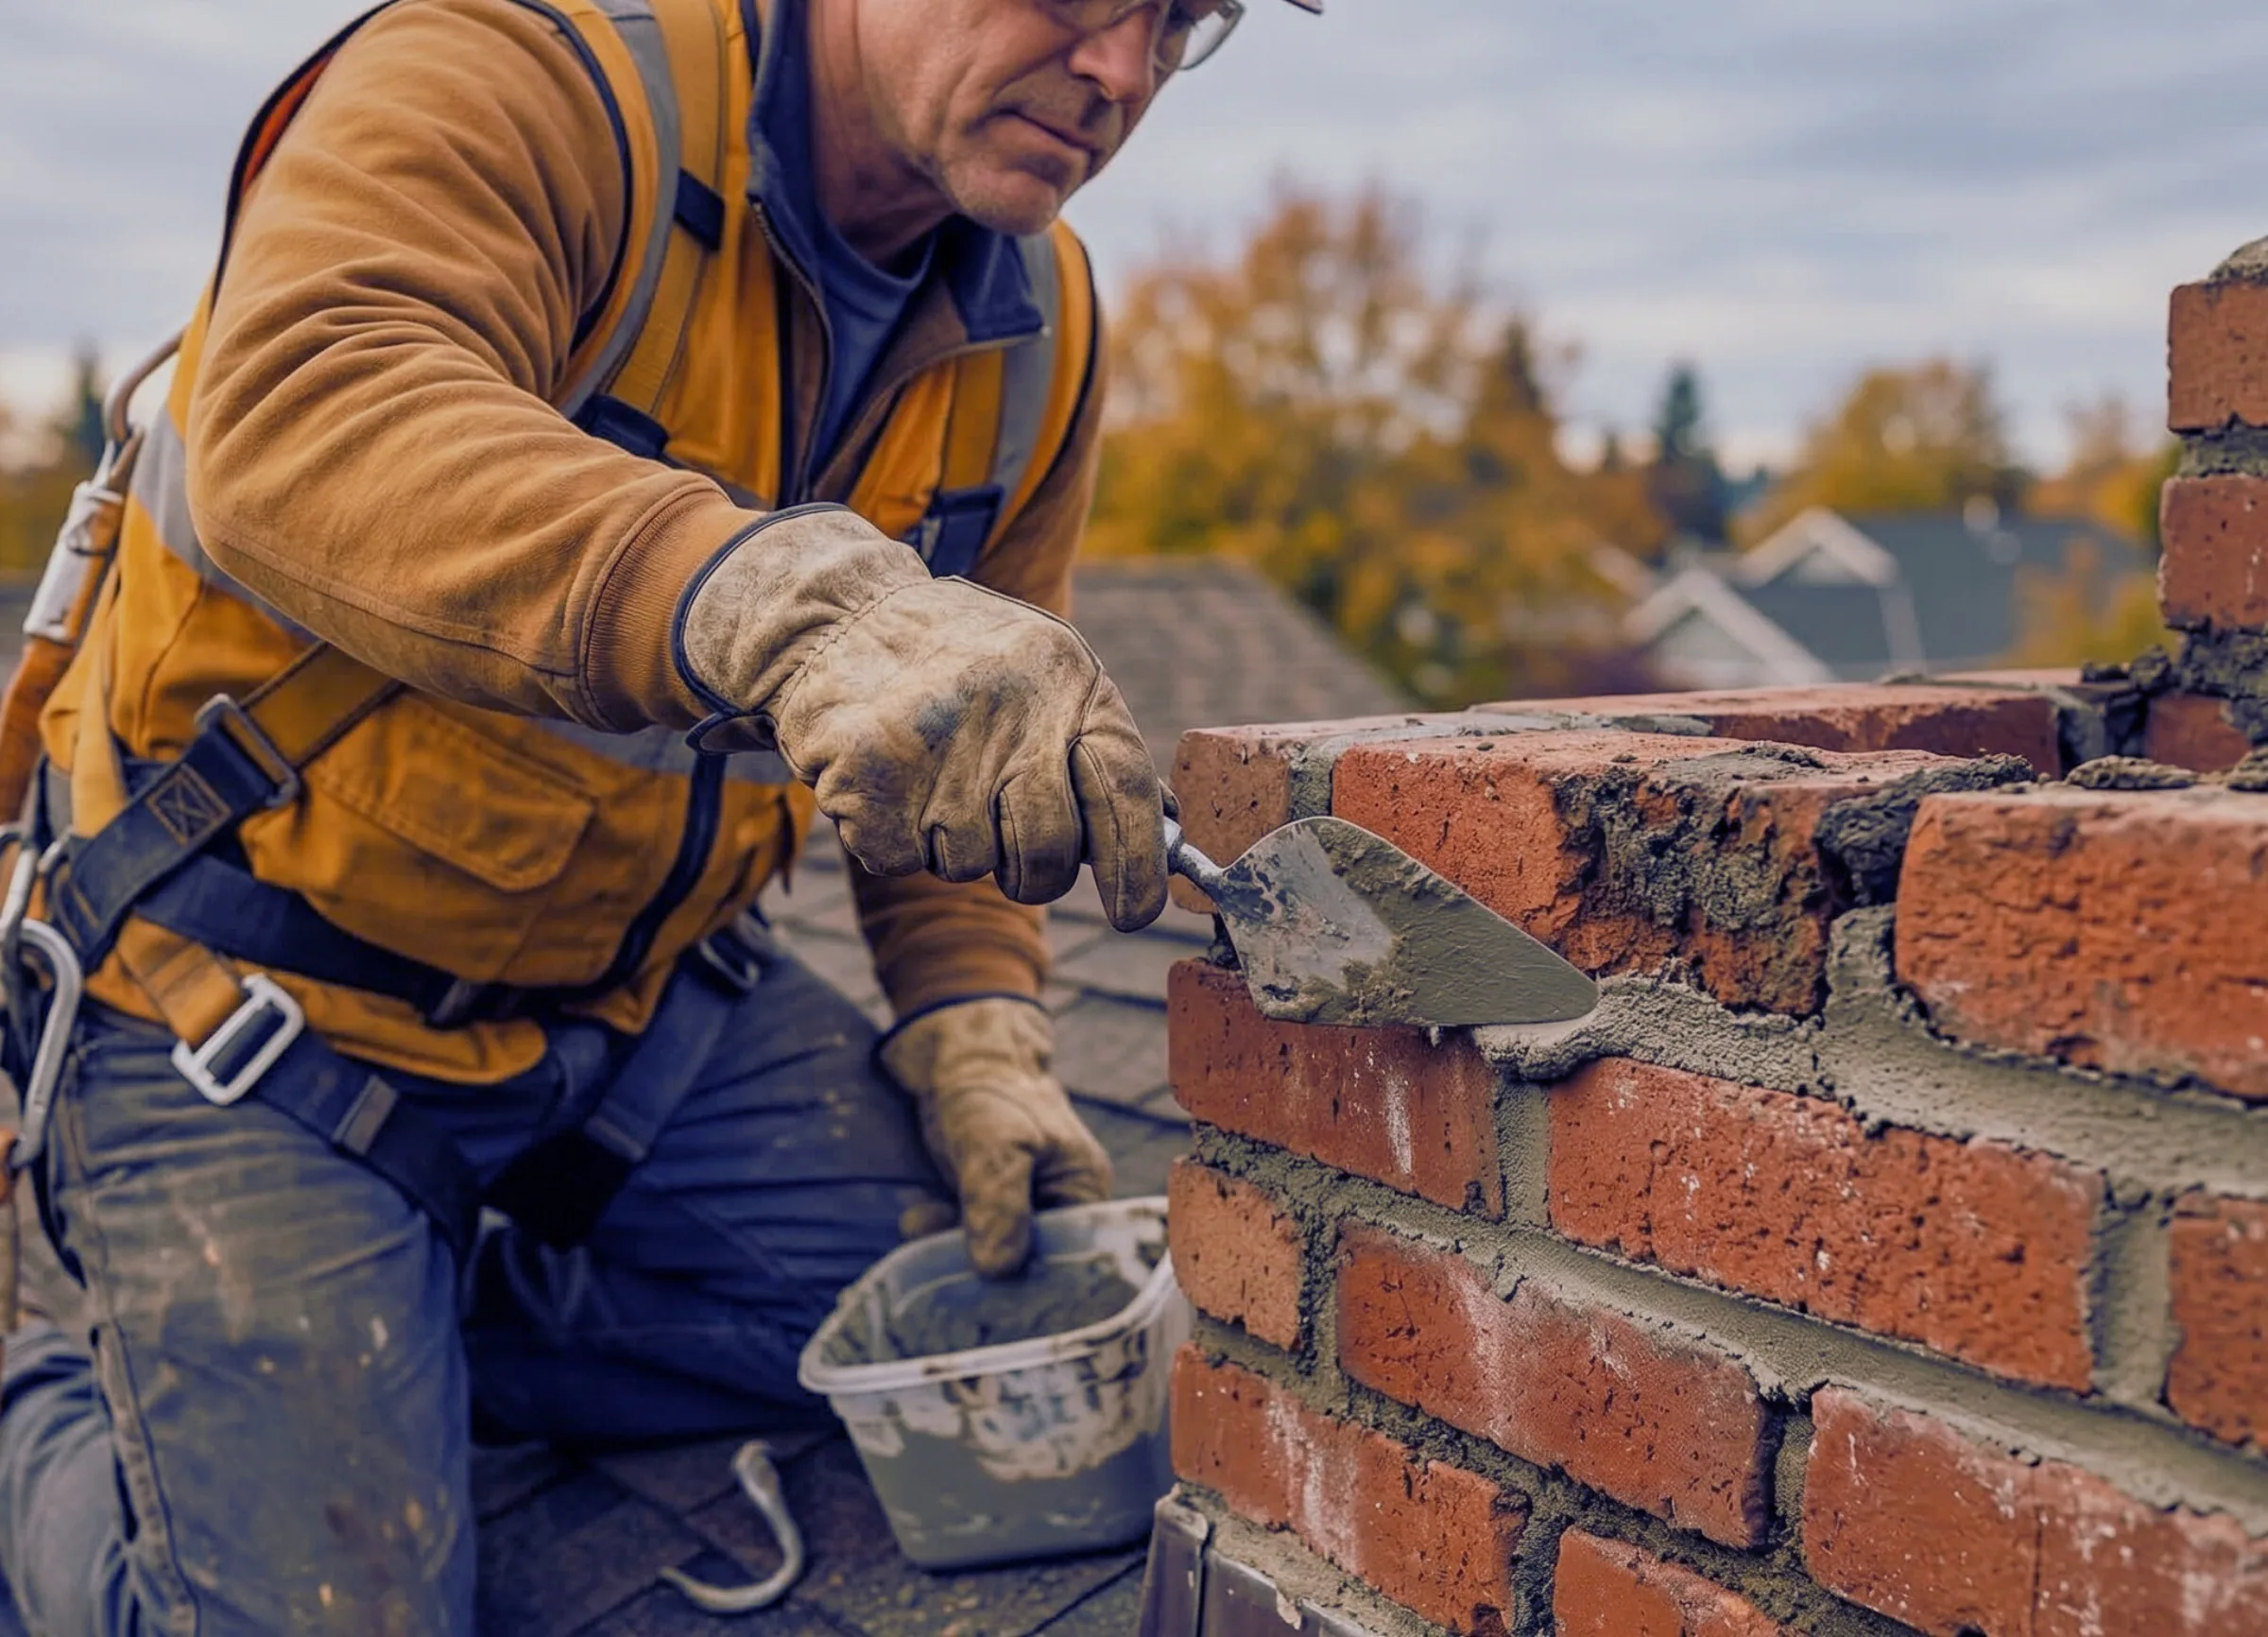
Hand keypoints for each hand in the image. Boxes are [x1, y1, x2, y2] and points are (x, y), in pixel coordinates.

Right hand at [677, 509, 1167, 930]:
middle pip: (1048, 850)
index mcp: (1066, 679)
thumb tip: (1164, 835)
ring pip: (970, 864)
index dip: (1138, 866)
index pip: (1122, 789)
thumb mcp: (1042, 671)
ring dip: (951, 842)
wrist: (833, 616)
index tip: (1135, 914)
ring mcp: (936, 745)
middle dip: (1031, 869)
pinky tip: (887, 779)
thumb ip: (1096, 747)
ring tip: (929, 774)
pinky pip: (901, 859)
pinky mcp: (869, 776)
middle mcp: (1008, 710)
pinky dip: (891, 837)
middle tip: (1003, 839)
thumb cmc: (956, 659)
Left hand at [878, 998, 1112, 1277]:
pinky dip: (940, 1236)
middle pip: (1030, 1264)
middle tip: (946, 1279)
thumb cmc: (990, 1091)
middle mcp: (1058, 1207)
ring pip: (992, 1253)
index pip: (1072, 1260)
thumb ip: (999, 1203)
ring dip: (953, 1251)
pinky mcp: (985, 1205)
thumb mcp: (997, 1144)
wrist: (954, 1057)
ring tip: (919, 1230)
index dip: (1037, 1285)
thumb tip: (996, 1270)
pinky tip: (915, 1223)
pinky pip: (967, 1237)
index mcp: (1084, 1194)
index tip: (996, 1298)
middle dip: (988, 1273)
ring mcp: (1020, 1207)